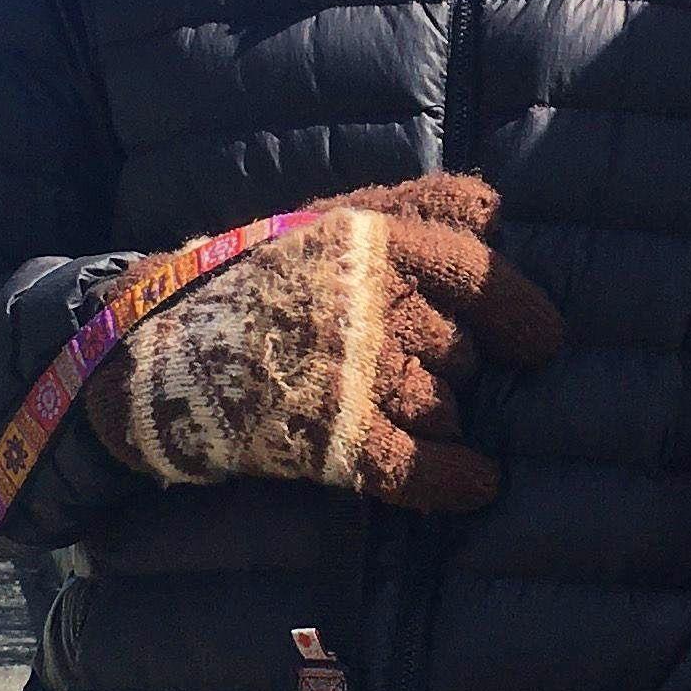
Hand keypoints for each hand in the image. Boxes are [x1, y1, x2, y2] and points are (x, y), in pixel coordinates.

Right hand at [84, 177, 565, 512]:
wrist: (146, 347)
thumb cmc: (246, 279)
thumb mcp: (323, 220)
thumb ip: (410, 207)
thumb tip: (497, 211)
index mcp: (365, 238)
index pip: (471, 264)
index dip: (518, 304)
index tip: (543, 340)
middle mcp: (365, 299)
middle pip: (460, 347)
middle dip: (453, 366)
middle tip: (418, 372)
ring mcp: (349, 369)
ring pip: (442, 404)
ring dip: (442, 418)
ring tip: (412, 416)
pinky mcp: (328, 434)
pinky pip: (415, 465)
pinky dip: (454, 479)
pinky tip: (478, 483)